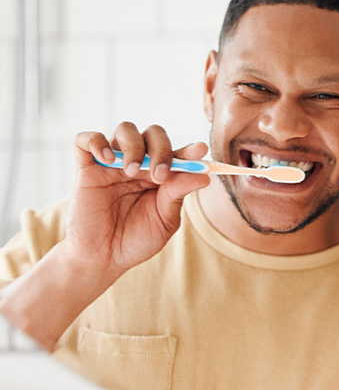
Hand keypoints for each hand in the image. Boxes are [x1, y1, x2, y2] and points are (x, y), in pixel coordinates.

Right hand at [64, 122, 210, 285]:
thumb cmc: (136, 240)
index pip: (177, 154)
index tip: (200, 151)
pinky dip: (96, 141)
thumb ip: (178, 195)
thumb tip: (204, 176)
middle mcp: (139, 164)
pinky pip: (85, 140)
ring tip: (132, 172)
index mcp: (161, 175)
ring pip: (125, 130)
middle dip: (161, 149)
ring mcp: (112, 164)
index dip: (189, 150)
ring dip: (134, 145)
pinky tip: (106, 158)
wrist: (103, 259)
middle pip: (153, 134)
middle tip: (160, 175)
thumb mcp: (164, 220)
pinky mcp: (86, 169)